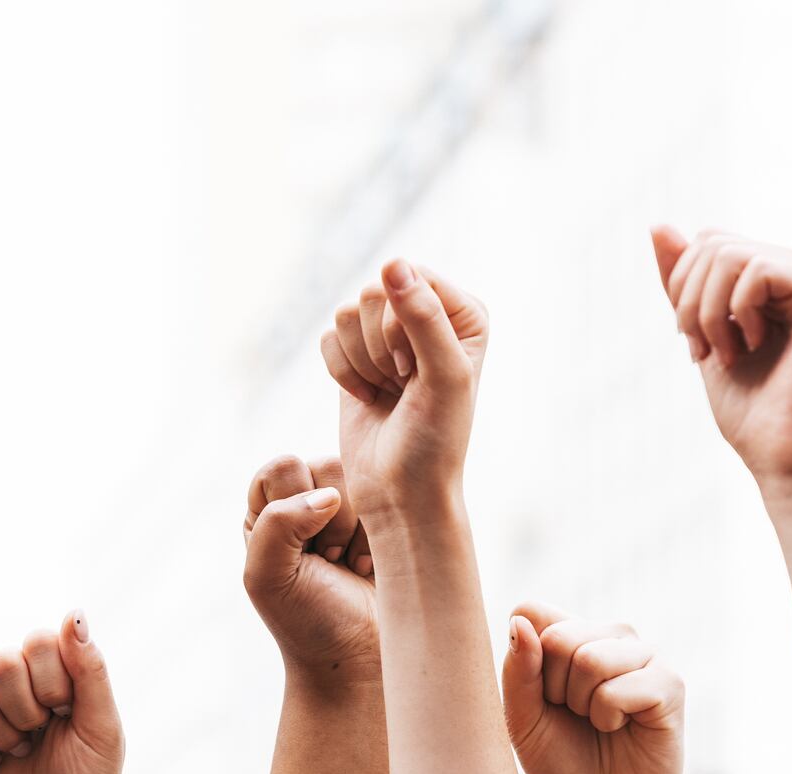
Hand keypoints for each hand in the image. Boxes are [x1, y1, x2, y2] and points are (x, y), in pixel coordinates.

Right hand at [0, 614, 123, 773]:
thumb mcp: (103, 731)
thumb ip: (91, 670)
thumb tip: (73, 612)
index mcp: (56, 673)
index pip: (38, 641)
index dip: (53, 681)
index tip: (67, 713)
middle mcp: (16, 683)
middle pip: (0, 661)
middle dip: (26, 708)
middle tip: (41, 734)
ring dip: (3, 731)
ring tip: (20, 752)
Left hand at [241, 455, 378, 692]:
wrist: (356, 659)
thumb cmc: (306, 622)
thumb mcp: (267, 576)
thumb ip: (278, 524)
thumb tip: (327, 495)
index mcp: (266, 511)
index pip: (282, 467)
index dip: (295, 504)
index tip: (301, 549)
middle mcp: (304, 503)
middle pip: (327, 466)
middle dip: (332, 521)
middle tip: (328, 561)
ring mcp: (347, 511)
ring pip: (365, 480)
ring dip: (358, 530)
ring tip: (348, 565)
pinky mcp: (383, 523)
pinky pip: (395, 502)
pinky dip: (382, 538)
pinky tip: (369, 566)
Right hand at [317, 261, 487, 523]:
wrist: (401, 493)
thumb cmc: (435, 442)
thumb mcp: (444, 377)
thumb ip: (424, 317)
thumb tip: (391, 263)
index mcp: (463, 313)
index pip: (410, 278)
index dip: (401, 324)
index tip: (417, 371)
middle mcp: (426, 316)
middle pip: (373, 293)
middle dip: (379, 346)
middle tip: (403, 385)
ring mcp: (388, 335)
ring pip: (345, 313)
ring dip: (362, 362)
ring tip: (389, 393)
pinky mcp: (355, 354)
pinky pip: (328, 338)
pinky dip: (342, 373)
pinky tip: (368, 398)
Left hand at [502, 605, 686, 773]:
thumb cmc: (563, 762)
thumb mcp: (523, 720)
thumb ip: (517, 671)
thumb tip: (521, 622)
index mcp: (572, 632)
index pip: (531, 611)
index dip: (525, 660)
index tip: (541, 697)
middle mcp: (609, 634)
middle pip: (558, 637)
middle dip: (554, 690)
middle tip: (575, 715)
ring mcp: (643, 654)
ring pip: (589, 659)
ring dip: (583, 705)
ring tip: (600, 721)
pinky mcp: (669, 682)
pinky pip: (619, 688)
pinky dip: (609, 717)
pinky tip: (623, 727)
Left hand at [651, 227, 791, 497]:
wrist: (784, 458)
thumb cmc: (751, 408)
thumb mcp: (701, 331)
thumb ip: (685, 279)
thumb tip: (658, 223)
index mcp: (789, 271)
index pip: (711, 241)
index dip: (684, 290)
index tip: (697, 345)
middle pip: (715, 241)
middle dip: (690, 303)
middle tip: (706, 352)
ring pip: (728, 253)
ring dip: (708, 313)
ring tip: (728, 354)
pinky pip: (754, 269)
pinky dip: (735, 314)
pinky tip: (754, 347)